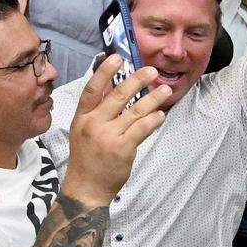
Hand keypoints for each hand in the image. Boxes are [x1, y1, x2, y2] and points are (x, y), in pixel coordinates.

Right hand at [62, 57, 170, 205]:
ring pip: (135, 111)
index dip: (104, 71)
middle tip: (151, 70)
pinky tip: (160, 115)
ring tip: (164, 89)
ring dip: (153, 98)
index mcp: (82, 117)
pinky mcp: (123, 148)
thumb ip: (96, 112)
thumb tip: (111, 89)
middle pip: (118, 95)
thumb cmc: (86, 159)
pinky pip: (142, 128)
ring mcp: (108, 136)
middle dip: (137, 80)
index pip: (93, 89)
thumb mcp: (82, 131)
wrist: (86, 188)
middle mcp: (94, 124)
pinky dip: (153, 120)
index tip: (117, 57)